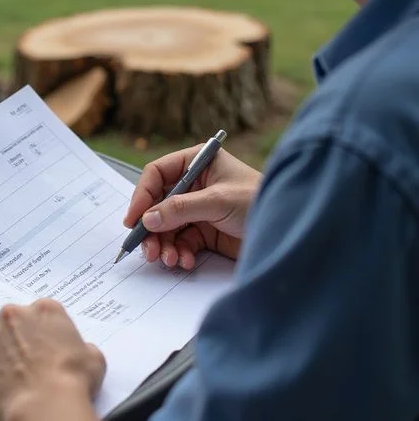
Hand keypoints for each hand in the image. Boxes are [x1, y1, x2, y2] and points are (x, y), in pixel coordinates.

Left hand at [0, 299, 104, 420]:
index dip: (42, 328)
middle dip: (12, 332)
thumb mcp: (94, 359)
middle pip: (7, 317)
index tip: (46, 342)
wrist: (47, 405)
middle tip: (23, 354)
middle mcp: (12, 319)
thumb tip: (83, 352)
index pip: (41, 310)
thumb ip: (84, 348)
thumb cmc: (73, 381)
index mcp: (44, 311)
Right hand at [124, 145, 260, 269]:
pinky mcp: (205, 231)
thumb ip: (180, 208)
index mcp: (197, 162)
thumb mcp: (218, 201)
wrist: (291, 228)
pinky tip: (185, 261)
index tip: (133, 220)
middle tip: (148, 249)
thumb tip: (148, 219)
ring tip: (168, 259)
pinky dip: (179, 252)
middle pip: (158, 204)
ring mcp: (198, 209)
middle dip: (151, 229)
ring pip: (167, 227)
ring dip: (164, 244)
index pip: (157, 174)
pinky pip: (181, 241)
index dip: (142, 196)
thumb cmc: (260, 201)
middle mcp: (195, 184)